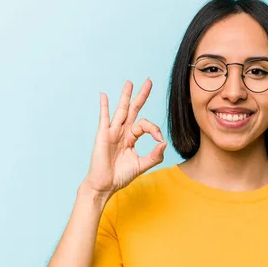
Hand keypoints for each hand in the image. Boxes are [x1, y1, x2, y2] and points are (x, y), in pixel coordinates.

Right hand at [82, 79, 166, 196]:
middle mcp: (122, 132)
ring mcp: (112, 132)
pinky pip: (104, 118)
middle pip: (133, 110)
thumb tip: (164, 142)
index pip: (145, 126)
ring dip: (125, 96)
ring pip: (121, 111)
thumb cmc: (120, 176)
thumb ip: (154, 156)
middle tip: (149, 81)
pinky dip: (104, 107)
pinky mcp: (103, 135)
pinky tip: (104, 95)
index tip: (159, 140)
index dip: (154, 129)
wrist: (104, 185)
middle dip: (141, 96)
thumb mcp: (141, 165)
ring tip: (130, 83)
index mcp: (131, 138)